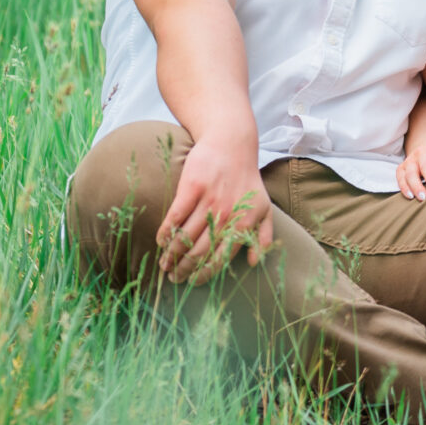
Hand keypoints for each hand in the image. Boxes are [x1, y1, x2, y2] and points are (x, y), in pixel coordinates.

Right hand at [157, 134, 273, 284]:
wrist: (232, 143)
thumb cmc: (247, 179)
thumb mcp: (264, 207)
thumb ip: (262, 236)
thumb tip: (254, 263)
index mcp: (243, 223)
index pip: (219, 259)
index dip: (203, 274)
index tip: (191, 281)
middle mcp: (226, 215)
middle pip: (199, 252)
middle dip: (183, 269)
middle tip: (173, 276)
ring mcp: (209, 201)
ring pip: (185, 238)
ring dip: (171, 255)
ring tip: (164, 263)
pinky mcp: (192, 187)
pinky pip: (175, 217)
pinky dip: (165, 233)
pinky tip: (161, 240)